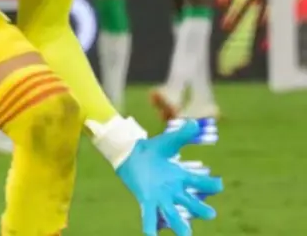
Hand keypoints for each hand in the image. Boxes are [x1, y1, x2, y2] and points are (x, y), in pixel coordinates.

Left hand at [116, 121, 223, 235]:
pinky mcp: (146, 199)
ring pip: (174, 214)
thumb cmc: (151, 149)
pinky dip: (150, 227)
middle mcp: (174, 189)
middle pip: (191, 202)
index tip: (218, 185)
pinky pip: (150, 216)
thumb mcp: (168, 142)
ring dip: (180, 225)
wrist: (130, 153)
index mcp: (182, 176)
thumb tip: (194, 123)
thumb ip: (181, 135)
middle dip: (201, 210)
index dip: (210, 185)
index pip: (201, 182)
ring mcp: (161, 196)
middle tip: (210, 214)